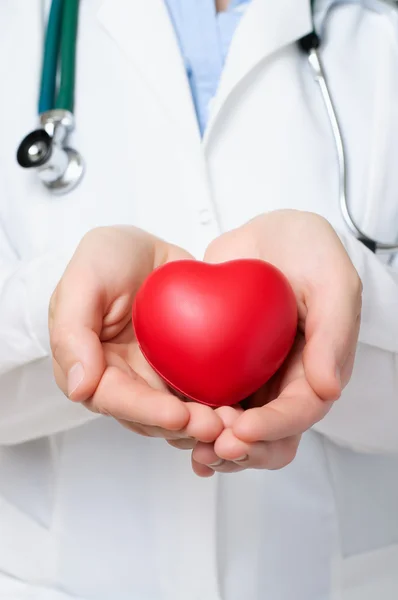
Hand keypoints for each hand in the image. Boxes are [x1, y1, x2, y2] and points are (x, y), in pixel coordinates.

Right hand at [49, 226, 223, 443]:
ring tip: (234, 423)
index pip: (114, 399)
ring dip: (204, 424)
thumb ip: (73, 331)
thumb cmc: (108, 258)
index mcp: (90, 367)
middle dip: (182, 426)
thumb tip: (79, 388)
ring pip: (177, 414)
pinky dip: (219, 404)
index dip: (145, 411)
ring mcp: (154, 378)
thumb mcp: (83, 280)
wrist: (147, 250)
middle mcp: (122, 380)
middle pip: (150, 416)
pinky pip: (200, 394)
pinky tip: (242, 408)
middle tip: (216, 427)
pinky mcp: (182, 371)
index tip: (177, 416)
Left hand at [190, 210, 361, 475]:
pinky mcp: (220, 366)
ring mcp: (251, 376)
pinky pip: (208, 402)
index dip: (273, 428)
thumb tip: (329, 389)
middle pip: (269, 435)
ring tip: (191, 446)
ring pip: (236, 427)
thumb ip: (335, 331)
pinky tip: (173, 431)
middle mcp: (283, 380)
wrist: (267, 235)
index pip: (299, 412)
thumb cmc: (307, 250)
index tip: (242, 431)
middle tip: (213, 447)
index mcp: (315, 368)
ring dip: (215, 444)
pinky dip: (193, 422)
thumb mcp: (331, 279)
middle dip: (243, 448)